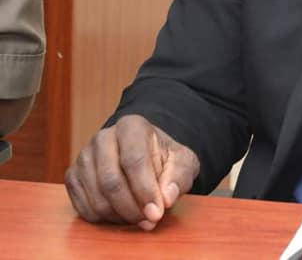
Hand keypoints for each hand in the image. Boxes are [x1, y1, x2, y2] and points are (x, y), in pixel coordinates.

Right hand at [64, 114, 199, 229]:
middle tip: (148, 221)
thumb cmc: (163, 158)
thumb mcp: (182, 162)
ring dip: (119, 215)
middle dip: (131, 207)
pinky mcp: (72, 176)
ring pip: (96, 196)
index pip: (134, 160)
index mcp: (131, 126)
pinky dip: (103, 218)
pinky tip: (121, 214)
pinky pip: (82, 206)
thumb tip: (166, 198)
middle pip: (111, 181)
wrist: (142, 155)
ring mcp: (84, 156)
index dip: (145, 190)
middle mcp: (103, 138)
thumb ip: (179, 177)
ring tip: (139, 217)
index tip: (157, 212)